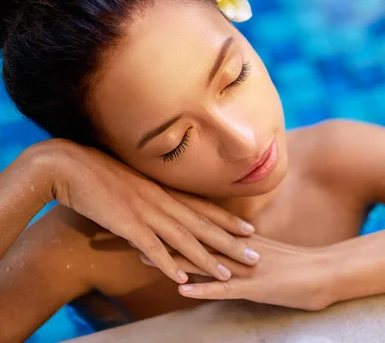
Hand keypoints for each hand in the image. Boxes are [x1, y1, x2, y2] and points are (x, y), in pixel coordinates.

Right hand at [35, 139, 259, 283]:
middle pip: (204, 225)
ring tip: (227, 274)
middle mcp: (163, 200)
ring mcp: (147, 212)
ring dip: (207, 259)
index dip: (228, 220)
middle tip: (254, 256)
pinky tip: (181, 278)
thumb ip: (152, 195)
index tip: (250, 230)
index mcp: (165, 190)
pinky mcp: (127, 224)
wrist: (71, 165)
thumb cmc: (101, 173)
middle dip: (231, 243)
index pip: (205, 207)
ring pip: (185, 239)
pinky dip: (167, 263)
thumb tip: (163, 206)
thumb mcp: (135, 182)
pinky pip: (152, 247)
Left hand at [141, 236, 333, 310]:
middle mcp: (239, 249)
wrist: (326, 271)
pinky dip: (203, 288)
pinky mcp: (256, 287)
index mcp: (240, 238)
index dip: (175, 217)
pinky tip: (182, 289)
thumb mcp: (266, 249)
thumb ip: (244, 245)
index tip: (149, 211)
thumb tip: (225, 241)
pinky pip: (225, 289)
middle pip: (196, 238)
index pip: (203, 224)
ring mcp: (246, 267)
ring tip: (144, 257)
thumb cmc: (298, 263)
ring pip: (204, 261)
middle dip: (165, 235)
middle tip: (134, 229)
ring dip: (174, 259)